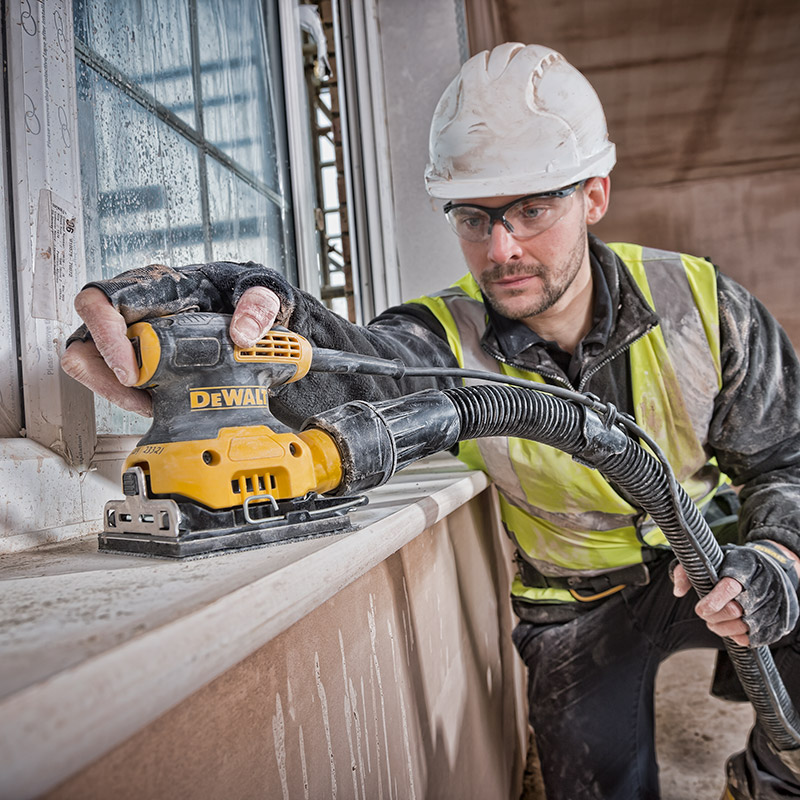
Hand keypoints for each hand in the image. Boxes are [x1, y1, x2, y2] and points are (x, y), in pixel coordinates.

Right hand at [61, 284, 282, 413]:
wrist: (251, 315)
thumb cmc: (242, 292)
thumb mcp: (259, 288)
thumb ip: (257, 305)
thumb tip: (242, 335)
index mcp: (151, 286)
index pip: (99, 302)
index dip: (104, 336)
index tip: (131, 371)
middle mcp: (131, 312)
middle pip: (85, 344)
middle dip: (105, 380)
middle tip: (142, 399)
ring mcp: (130, 338)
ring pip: (94, 370)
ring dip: (118, 394)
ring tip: (154, 406)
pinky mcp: (139, 362)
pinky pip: (116, 384)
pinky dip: (134, 400)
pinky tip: (161, 405)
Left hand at [673, 541, 799, 647]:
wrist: (770, 563)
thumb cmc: (733, 563)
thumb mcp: (709, 558)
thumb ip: (687, 571)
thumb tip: (677, 591)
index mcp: (743, 567)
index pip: (729, 587)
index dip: (713, 602)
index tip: (700, 610)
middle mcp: (762, 584)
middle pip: (735, 610)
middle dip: (715, 617)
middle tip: (706, 616)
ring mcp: (774, 603)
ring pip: (747, 626)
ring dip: (726, 629)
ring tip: (716, 624)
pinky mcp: (781, 619)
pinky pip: (761, 637)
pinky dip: (742, 638)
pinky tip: (732, 632)